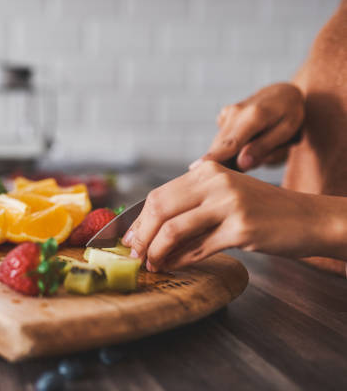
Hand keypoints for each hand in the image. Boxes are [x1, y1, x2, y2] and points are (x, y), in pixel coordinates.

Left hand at [122, 161, 346, 271]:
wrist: (307, 218)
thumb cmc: (262, 209)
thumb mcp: (225, 194)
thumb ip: (191, 201)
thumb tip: (148, 224)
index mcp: (207, 170)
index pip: (159, 195)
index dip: (139, 220)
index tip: (128, 239)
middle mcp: (215, 182)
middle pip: (160, 209)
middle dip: (141, 237)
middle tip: (133, 255)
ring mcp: (228, 204)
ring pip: (174, 230)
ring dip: (157, 252)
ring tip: (151, 265)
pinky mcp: (241, 229)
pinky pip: (198, 249)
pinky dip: (180, 261)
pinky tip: (172, 267)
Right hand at [191, 83, 304, 171]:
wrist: (280, 92)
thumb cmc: (289, 113)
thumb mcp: (288, 129)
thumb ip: (264, 146)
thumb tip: (242, 163)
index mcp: (254, 115)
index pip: (230, 143)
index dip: (214, 157)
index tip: (196, 168)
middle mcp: (235, 112)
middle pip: (222, 147)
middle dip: (227, 164)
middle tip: (245, 170)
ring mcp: (227, 113)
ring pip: (222, 144)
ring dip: (234, 155)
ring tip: (259, 146)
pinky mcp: (222, 116)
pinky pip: (223, 139)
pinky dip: (232, 147)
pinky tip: (249, 140)